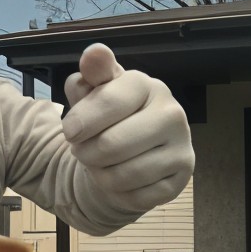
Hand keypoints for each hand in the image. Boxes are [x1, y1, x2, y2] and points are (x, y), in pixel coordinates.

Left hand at [61, 44, 192, 211]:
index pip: (109, 102)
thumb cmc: (109, 116)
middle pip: (111, 145)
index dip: (80, 121)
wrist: (131, 151)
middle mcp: (172, 114)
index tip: (68, 131)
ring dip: (99, 175)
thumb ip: (93, 74)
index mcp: (148, 86)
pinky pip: (136, 197)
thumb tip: (94, 54)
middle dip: (86, 153)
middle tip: (82, 150)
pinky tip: (120, 180)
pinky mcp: (180, 181)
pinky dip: (118, 193)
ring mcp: (182, 149)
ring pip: (123, 175)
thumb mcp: (95, 92)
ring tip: (99, 164)